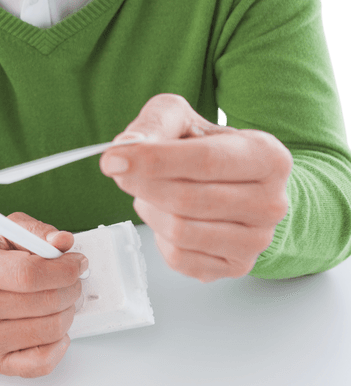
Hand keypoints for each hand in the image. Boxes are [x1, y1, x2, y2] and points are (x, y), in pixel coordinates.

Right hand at [0, 212, 87, 376]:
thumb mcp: (6, 238)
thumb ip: (36, 233)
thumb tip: (63, 241)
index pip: (29, 274)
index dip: (63, 269)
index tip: (77, 263)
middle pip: (45, 302)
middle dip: (71, 289)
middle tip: (71, 281)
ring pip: (51, 330)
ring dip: (67, 313)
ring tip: (59, 302)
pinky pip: (43, 362)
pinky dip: (59, 344)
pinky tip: (52, 328)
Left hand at [99, 93, 291, 281]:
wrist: (241, 185)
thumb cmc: (210, 150)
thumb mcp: (185, 120)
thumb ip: (155, 123)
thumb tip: (126, 145)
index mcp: (267, 156)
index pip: (205, 161)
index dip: (153, 160)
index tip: (113, 158)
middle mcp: (271, 202)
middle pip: (188, 199)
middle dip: (143, 185)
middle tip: (121, 173)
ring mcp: (257, 240)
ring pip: (180, 232)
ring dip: (150, 210)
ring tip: (151, 193)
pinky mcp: (236, 266)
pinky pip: (180, 258)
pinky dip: (160, 237)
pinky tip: (166, 217)